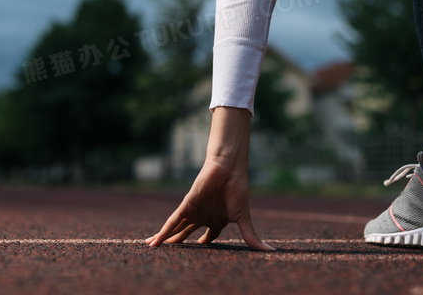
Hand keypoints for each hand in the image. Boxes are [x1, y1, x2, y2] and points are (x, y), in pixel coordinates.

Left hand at [145, 107, 273, 250]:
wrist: (228, 169)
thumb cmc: (237, 190)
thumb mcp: (243, 218)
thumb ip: (251, 237)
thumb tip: (270, 251)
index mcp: (217, 219)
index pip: (208, 237)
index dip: (204, 245)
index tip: (200, 254)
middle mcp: (203, 216)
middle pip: (187, 234)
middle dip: (179, 243)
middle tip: (170, 255)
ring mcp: (193, 212)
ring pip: (176, 230)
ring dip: (166, 239)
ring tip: (152, 247)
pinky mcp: (186, 207)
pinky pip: (171, 223)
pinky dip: (162, 233)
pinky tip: (153, 243)